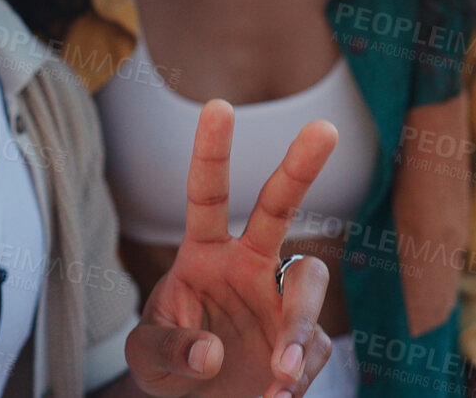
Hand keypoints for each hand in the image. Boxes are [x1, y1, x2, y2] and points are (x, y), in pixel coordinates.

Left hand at [124, 101, 338, 397]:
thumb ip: (170, 351)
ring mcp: (280, 299)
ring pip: (309, 279)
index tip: (219, 105)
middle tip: (326, 128)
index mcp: (204, 253)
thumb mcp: (148, 361)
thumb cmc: (171, 366)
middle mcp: (248, 264)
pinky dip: (297, 375)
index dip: (213, 151)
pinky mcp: (302, 340)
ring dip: (298, 323)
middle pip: (280, 206)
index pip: (207, 195)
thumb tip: (212, 353)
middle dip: (301, 166)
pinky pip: (313, 347)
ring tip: (279, 371)